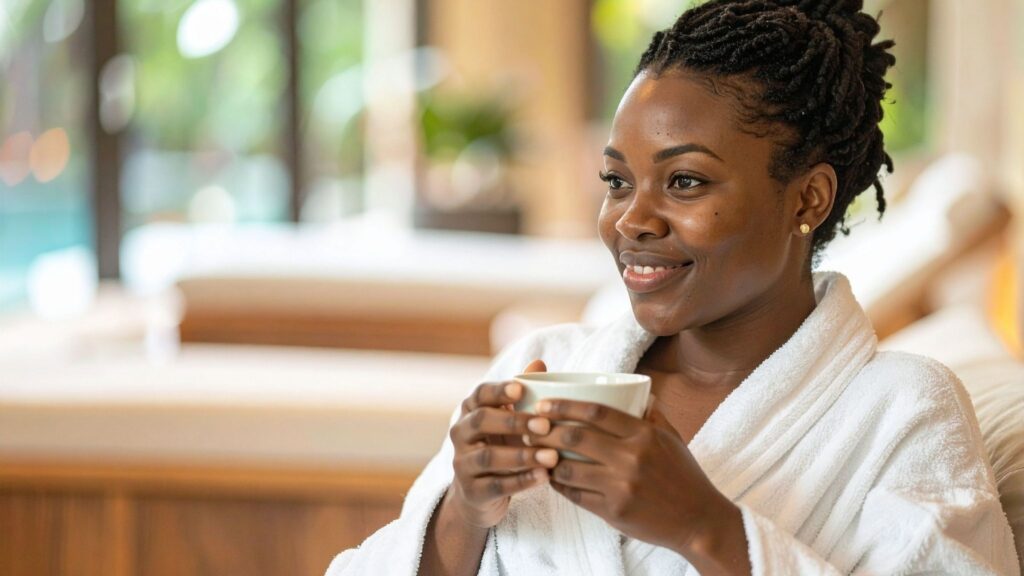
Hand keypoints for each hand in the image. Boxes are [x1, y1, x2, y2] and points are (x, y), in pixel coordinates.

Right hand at [447, 360, 558, 528]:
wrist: (478, 495)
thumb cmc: (500, 447)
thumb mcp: (509, 421)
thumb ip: (522, 394)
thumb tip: (539, 362)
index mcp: (470, 412)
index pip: (479, 394)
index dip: (499, 390)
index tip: (522, 389)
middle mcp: (460, 435)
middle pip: (481, 421)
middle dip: (514, 422)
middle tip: (545, 425)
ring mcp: (463, 465)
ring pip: (489, 457)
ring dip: (522, 456)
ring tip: (552, 457)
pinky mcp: (472, 492)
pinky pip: (497, 486)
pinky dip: (522, 481)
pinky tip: (545, 477)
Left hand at [526, 397, 747, 568]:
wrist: (700, 520)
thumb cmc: (684, 475)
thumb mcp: (671, 438)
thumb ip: (651, 414)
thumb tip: (636, 391)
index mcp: (644, 434)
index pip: (595, 412)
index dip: (564, 406)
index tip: (544, 405)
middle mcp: (631, 458)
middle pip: (574, 438)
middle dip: (545, 431)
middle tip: (529, 427)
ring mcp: (621, 487)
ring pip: (568, 469)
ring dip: (546, 460)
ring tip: (534, 453)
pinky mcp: (614, 512)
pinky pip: (576, 495)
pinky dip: (559, 485)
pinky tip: (551, 478)